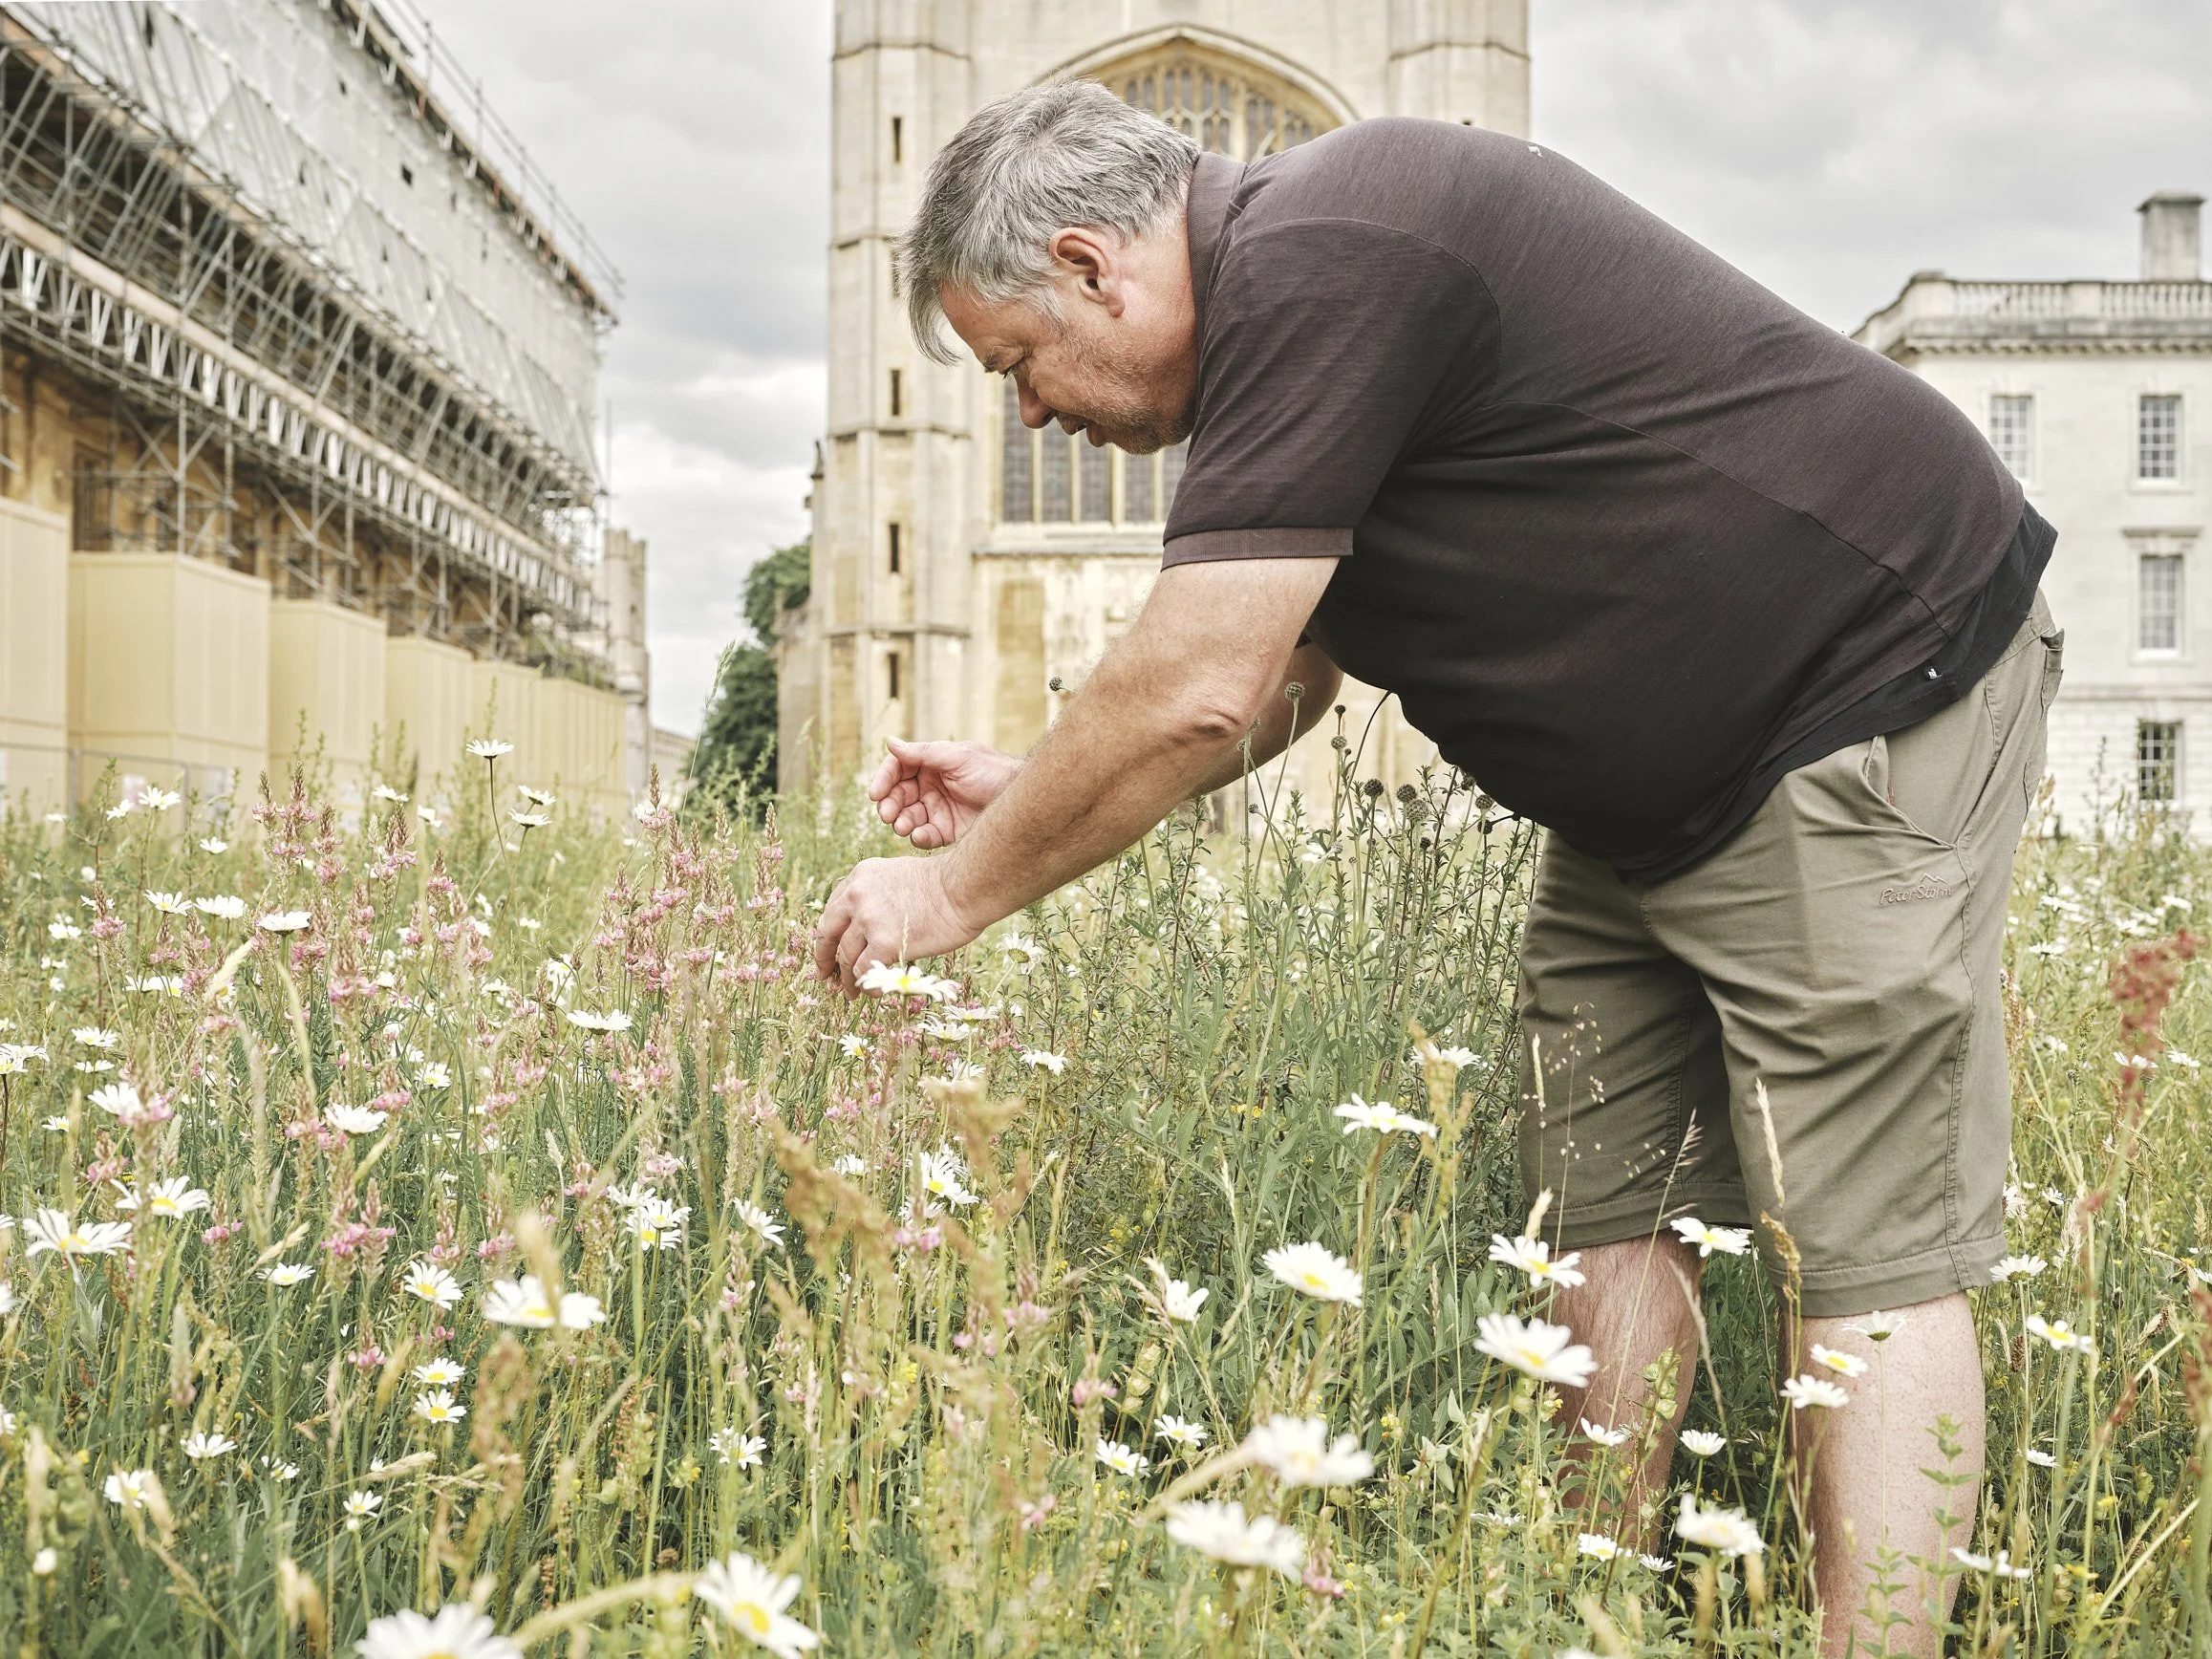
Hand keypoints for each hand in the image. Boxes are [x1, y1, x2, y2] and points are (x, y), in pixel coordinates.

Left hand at [812, 855, 982, 994]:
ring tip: (850, 992)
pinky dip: (867, 985)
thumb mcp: (898, 875)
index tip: (829, 947)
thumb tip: (871, 925)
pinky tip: (873, 993)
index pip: (833, 909)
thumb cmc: (944, 884)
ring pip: (845, 956)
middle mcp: (857, 896)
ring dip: (846, 978)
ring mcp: (868, 919)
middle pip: (828, 932)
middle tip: (824, 975)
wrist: (965, 888)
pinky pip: (865, 971)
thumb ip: (878, 894)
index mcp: (860, 876)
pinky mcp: (883, 942)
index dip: (829, 933)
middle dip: (823, 957)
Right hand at [868, 738, 1020, 848]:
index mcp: (930, 764)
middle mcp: (929, 786)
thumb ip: (923, 753)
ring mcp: (937, 809)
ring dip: (901, 823)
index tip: (875, 793)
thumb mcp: (957, 758)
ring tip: (903, 826)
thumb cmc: (992, 771)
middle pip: (898, 796)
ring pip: (907, 818)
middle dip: (889, 805)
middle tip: (887, 814)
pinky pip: (924, 836)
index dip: (883, 780)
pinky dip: (919, 837)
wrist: (1020, 799)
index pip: (897, 769)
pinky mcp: (946, 831)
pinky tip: (921, 836)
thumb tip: (889, 741)